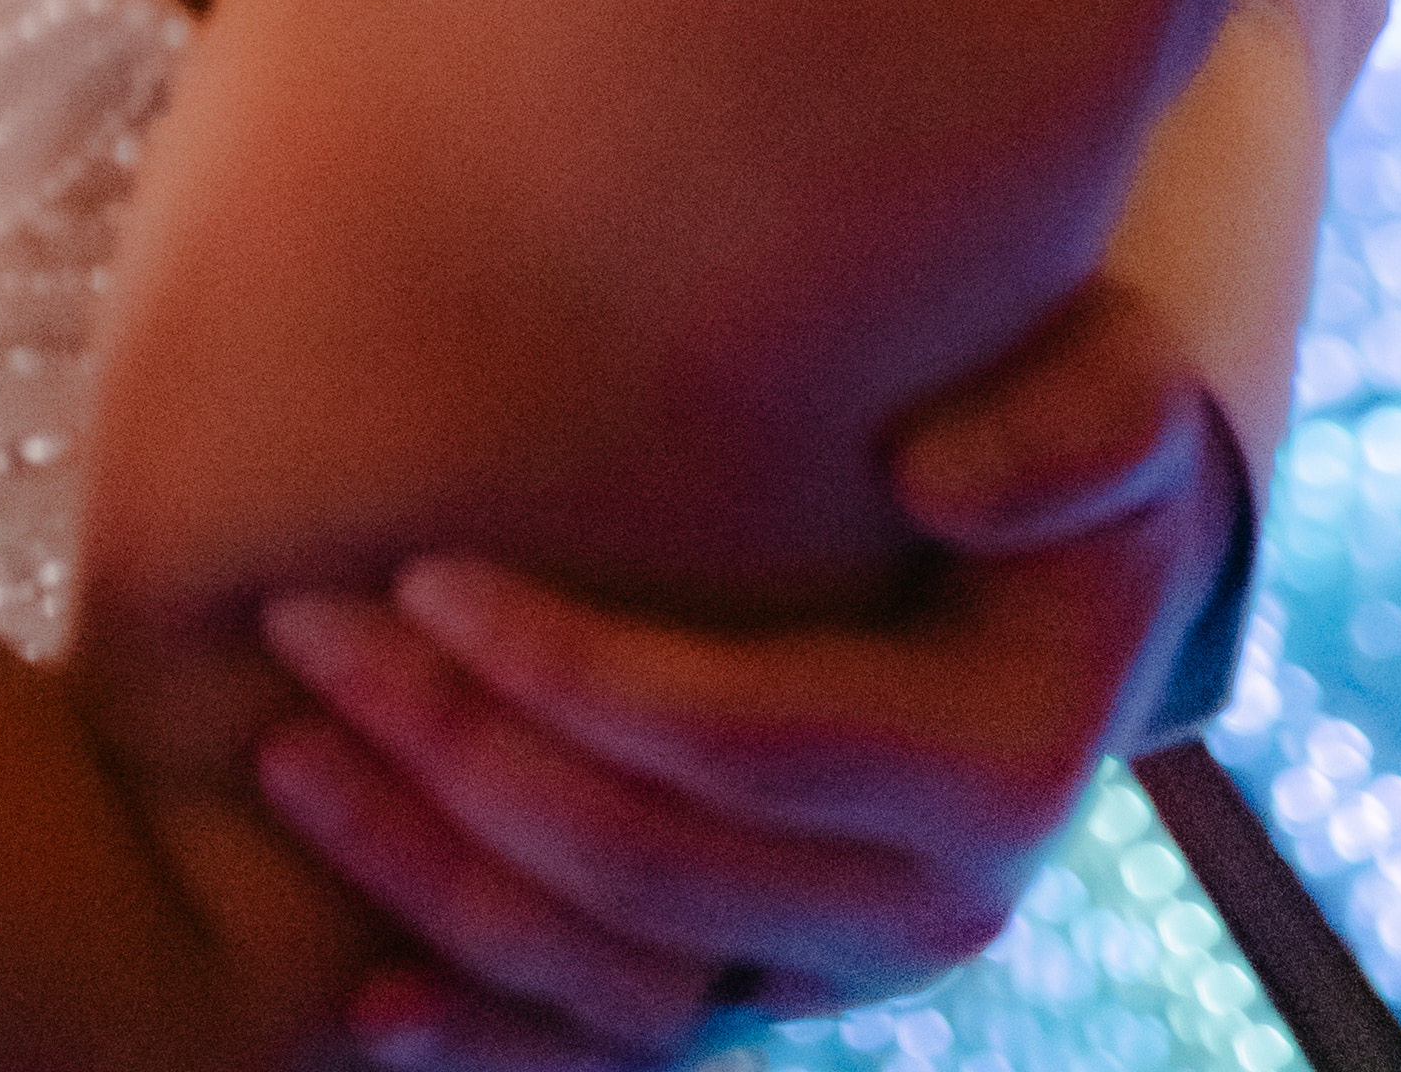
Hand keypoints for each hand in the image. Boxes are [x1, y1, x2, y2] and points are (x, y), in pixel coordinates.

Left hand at [251, 285, 1237, 1067]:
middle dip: (460, 756)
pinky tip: (366, 1004)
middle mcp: (922, 903)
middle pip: (650, 862)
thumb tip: (935, 480)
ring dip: (437, 880)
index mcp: (993, 765)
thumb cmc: (1069, 440)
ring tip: (285, 753)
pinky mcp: (772, 988)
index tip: (426, 573)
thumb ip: (1070, 426)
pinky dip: (495, 1040)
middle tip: (305, 628)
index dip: (576, 670)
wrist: (1089, 573)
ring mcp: (837, 968)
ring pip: (614, 977)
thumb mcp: (1115, 395)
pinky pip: (623, 1049)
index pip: (745, 738)